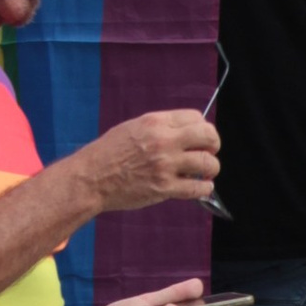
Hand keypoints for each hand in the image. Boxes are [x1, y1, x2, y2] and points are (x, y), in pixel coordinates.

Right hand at [83, 109, 219, 212]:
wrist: (91, 177)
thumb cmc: (108, 153)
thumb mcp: (133, 128)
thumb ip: (160, 128)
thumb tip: (185, 132)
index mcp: (155, 123)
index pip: (196, 117)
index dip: (203, 127)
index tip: (201, 137)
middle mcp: (163, 141)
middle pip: (208, 137)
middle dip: (214, 145)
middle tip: (209, 152)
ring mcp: (165, 165)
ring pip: (208, 163)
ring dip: (211, 169)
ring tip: (204, 173)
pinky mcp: (164, 188)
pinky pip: (198, 188)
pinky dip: (204, 188)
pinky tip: (200, 187)